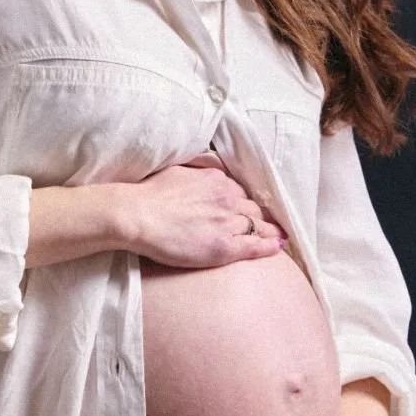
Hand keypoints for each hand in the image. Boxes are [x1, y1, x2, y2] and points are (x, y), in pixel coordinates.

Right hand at [122, 151, 286, 269]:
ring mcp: (228, 222)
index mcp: (216, 179)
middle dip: (259, 216)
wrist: (138, 214)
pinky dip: (269, 246)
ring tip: (277, 236)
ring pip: (257, 226)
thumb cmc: (149, 193)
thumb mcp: (177, 169)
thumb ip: (195, 170)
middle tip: (266, 224)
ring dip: (268, 231)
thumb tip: (201, 170)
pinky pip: (255, 246)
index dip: (244, 201)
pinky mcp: (224, 246)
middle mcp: (227, 198)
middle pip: (252, 208)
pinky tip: (277, 246)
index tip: (247, 208)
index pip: (239, 191)